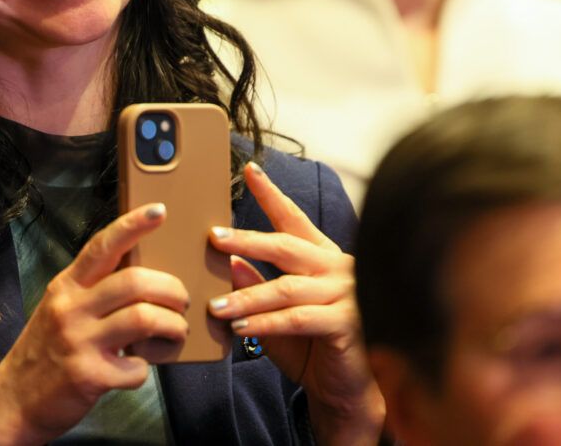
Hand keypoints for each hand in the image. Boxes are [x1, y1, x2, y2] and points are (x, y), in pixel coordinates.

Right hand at [0, 203, 189, 445]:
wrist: (13, 400)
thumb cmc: (46, 350)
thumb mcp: (60, 308)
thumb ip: (93, 291)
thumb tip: (143, 279)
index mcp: (66, 286)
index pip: (101, 246)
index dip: (133, 225)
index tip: (160, 211)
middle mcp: (71, 308)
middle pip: (135, 282)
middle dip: (171, 289)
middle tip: (181, 301)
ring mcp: (79, 342)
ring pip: (144, 319)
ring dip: (172, 326)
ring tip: (176, 331)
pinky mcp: (89, 376)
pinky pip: (137, 367)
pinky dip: (146, 368)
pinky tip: (137, 368)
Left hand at [207, 162, 382, 444]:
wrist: (346, 391)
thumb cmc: (312, 347)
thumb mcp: (276, 312)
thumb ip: (256, 285)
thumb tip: (228, 261)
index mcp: (321, 257)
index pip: (294, 219)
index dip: (272, 194)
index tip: (250, 170)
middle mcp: (336, 268)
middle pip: (286, 247)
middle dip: (247, 240)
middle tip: (214, 237)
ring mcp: (345, 294)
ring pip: (286, 288)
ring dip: (247, 297)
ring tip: (214, 305)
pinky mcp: (346, 324)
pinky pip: (298, 319)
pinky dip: (266, 323)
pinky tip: (240, 327)